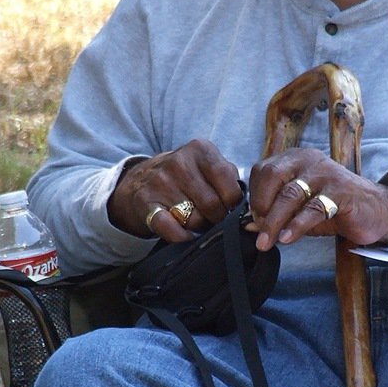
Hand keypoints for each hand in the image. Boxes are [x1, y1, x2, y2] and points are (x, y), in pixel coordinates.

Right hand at [108, 141, 242, 241]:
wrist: (139, 181)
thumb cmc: (185, 177)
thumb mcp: (206, 165)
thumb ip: (228, 177)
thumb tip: (248, 205)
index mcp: (200, 149)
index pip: (228, 182)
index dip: (233, 202)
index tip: (229, 207)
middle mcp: (178, 162)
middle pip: (212, 204)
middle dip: (218, 218)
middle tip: (214, 218)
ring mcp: (160, 182)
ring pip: (194, 219)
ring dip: (199, 227)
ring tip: (196, 220)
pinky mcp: (145, 203)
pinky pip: (171, 229)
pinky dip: (181, 237)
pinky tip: (185, 235)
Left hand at [248, 148, 387, 250]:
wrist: (374, 211)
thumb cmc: (332, 207)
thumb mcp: (300, 210)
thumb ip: (277, 215)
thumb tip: (249, 226)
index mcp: (295, 159)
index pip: (263, 170)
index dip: (255, 197)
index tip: (254, 220)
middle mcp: (308, 160)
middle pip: (273, 178)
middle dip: (261, 208)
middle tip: (259, 232)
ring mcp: (325, 173)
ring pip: (290, 195)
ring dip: (274, 222)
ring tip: (267, 242)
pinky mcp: (340, 190)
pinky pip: (312, 209)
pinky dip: (296, 226)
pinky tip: (287, 239)